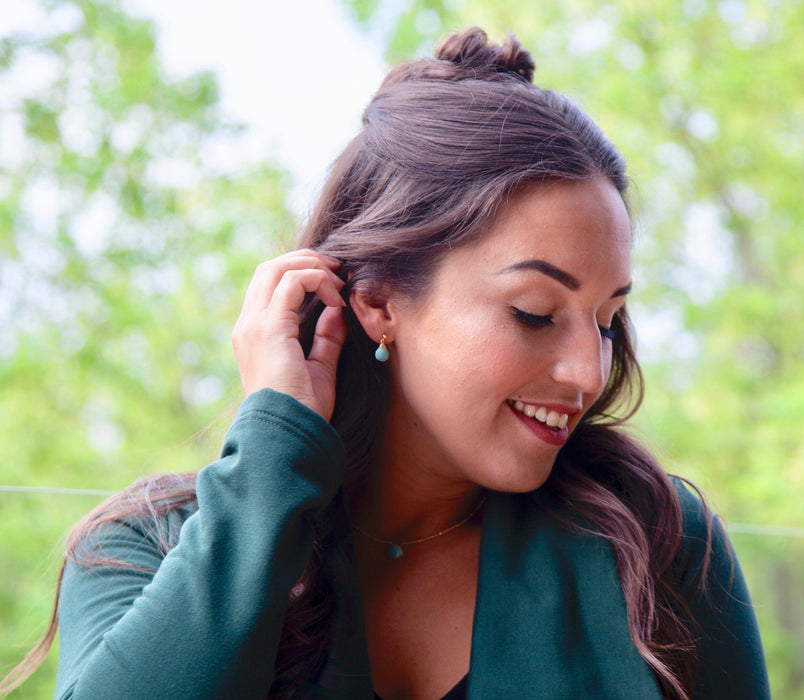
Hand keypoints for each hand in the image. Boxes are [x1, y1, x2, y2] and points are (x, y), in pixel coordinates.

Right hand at [231, 250, 346, 420]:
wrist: (287, 434)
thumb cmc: (302, 410)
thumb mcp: (318, 368)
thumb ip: (325, 338)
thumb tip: (336, 311)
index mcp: (254, 334)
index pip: (270, 284)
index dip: (302, 273)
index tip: (335, 283)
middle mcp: (248, 325)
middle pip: (270, 268)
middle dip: (306, 261)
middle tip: (338, 270)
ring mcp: (254, 325)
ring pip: (276, 268)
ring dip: (312, 266)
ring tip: (338, 281)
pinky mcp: (268, 328)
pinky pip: (292, 283)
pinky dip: (316, 280)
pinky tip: (336, 299)